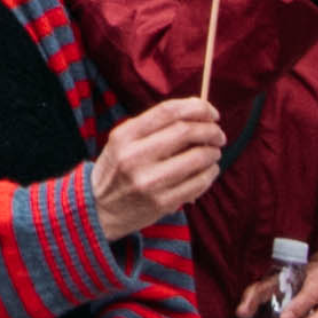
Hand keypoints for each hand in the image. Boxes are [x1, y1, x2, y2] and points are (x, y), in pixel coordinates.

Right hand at [88, 93, 227, 238]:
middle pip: (186, 131)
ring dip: (213, 152)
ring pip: (197, 157)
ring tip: (213, 153)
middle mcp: (134, 156)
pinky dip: (210, 173)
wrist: (99, 209)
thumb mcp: (123, 140)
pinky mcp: (162, 202)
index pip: (169, 111)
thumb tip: (198, 112)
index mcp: (125, 136)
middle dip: (210, 130)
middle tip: (218, 134)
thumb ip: (155, 126)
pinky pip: (198, 183)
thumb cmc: (117, 169)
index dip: (197, 107)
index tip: (211, 112)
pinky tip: (208, 171)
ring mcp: (149, 181)